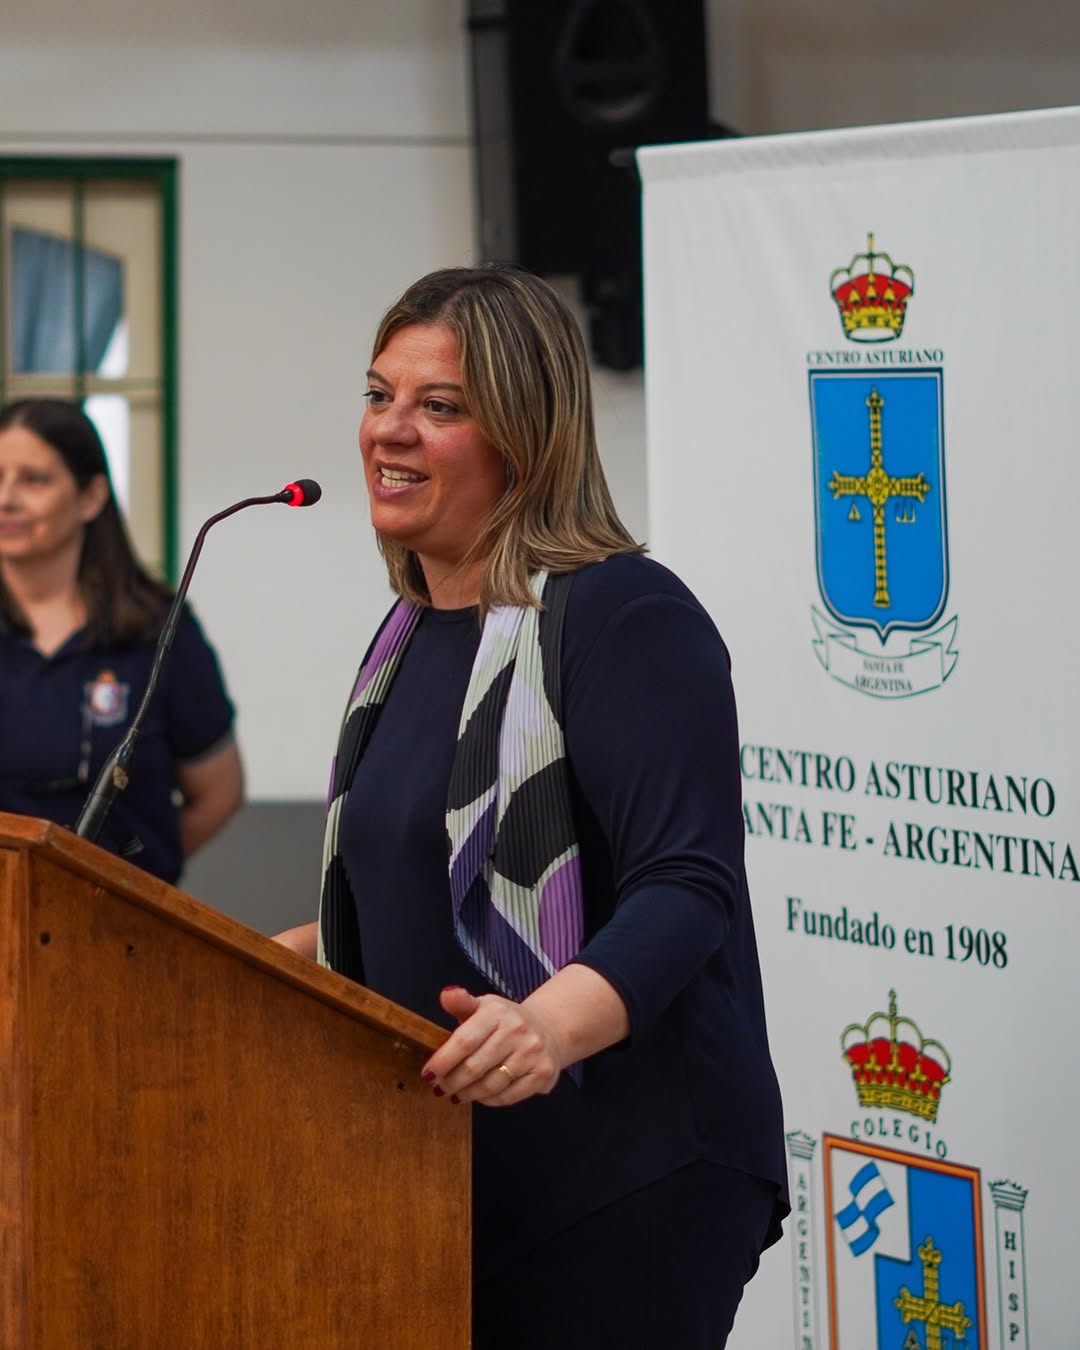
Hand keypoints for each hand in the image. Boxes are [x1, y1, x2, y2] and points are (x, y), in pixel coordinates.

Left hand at [420, 986, 566, 1106]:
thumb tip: (447, 994)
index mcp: (497, 1011)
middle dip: (452, 1082)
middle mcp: (517, 1030)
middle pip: (474, 1067)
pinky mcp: (542, 1074)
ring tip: (457, 1094)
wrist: (548, 1029)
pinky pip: (508, 1096)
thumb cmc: (506, 1021)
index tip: (428, 1074)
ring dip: (469, 1094)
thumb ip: (462, 1003)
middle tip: (440, 1088)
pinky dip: (490, 1100)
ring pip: (490, 1085)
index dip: (442, 1061)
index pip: (463, 1041)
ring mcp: (532, 1053)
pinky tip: (480, 1097)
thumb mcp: (484, 1006)